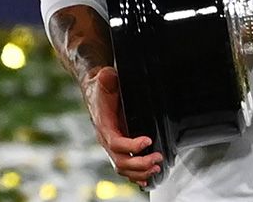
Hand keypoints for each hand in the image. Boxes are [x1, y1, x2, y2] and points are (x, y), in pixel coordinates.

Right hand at [80, 66, 161, 185]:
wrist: (95, 91)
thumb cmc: (102, 86)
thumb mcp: (103, 78)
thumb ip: (105, 78)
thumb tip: (107, 75)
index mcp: (103, 124)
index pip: (115, 141)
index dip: (131, 145)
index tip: (147, 141)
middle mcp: (106, 138)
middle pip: (120, 160)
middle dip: (140, 163)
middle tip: (157, 158)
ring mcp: (111, 145)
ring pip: (122, 167)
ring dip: (139, 171)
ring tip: (156, 167)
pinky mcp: (117, 147)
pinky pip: (124, 166)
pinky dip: (135, 175)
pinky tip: (147, 178)